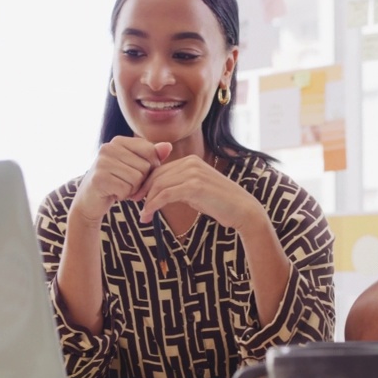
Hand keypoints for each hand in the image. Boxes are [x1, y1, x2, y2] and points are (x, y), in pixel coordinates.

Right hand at [71, 139, 172, 223]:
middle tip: (125, 183)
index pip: (149, 150)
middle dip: (140, 181)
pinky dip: (123, 196)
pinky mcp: (99, 178)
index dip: (150, 167)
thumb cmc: (116, 182)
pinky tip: (113, 194)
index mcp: (118, 141)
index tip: (138, 173)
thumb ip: (151, 156)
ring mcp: (102, 162)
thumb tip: (168, 146)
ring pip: (137, 178)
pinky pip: (126, 189)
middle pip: (145, 167)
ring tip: (119, 188)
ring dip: (132, 189)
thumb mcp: (135, 166)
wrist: (90, 200)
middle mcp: (108, 148)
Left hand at [136, 156, 267, 233]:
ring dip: (147, 202)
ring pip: (158, 185)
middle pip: (156, 175)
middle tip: (135, 206)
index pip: (160, 169)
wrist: (243, 210)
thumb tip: (159, 193)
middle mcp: (191, 163)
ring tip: (143, 216)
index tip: (138, 197)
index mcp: (191, 161)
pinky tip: (148, 216)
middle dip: (143, 191)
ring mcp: (193, 173)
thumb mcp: (196, 190)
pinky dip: (153, 206)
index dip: (146, 183)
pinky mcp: (194, 186)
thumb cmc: (220, 203)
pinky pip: (164, 195)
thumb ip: (179, 186)